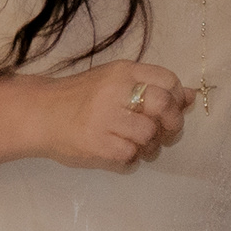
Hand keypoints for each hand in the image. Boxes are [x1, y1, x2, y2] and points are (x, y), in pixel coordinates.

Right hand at [28, 60, 186, 169]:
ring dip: (150, 147)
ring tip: (137, 145)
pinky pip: (131, 156)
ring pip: (149, 135)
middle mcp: (115, 90)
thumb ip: (151, 87)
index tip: (169, 111)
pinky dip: (131, 159)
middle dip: (172, 124)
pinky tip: (120, 153)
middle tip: (164, 133)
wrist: (41, 114)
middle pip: (164, 106)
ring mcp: (105, 118)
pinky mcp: (98, 145)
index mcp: (122, 71)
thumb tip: (190, 96)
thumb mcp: (115, 82)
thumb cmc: (81, 98)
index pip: (168, 81)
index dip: (176, 99)